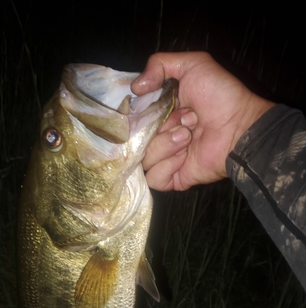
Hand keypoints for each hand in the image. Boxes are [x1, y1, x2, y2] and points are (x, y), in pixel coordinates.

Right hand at [132, 52, 274, 190]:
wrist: (239, 127)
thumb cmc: (220, 96)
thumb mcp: (193, 65)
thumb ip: (159, 64)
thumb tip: (135, 89)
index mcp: (162, 112)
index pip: (133, 118)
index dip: (140, 113)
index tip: (156, 105)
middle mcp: (161, 135)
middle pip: (137, 138)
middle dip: (159, 127)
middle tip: (185, 119)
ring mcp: (166, 158)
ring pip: (144, 158)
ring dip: (166, 144)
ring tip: (188, 136)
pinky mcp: (173, 179)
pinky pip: (154, 178)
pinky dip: (166, 166)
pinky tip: (184, 156)